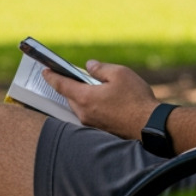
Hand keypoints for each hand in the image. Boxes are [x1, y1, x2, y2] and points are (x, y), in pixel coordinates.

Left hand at [42, 61, 158, 139]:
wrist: (149, 125)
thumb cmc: (136, 99)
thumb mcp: (119, 74)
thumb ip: (100, 68)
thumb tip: (89, 66)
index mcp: (85, 98)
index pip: (61, 85)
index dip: (52, 76)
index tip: (45, 71)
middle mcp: (84, 113)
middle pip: (70, 97)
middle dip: (70, 86)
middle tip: (75, 75)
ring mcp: (91, 124)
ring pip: (79, 106)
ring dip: (82, 96)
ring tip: (93, 86)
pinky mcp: (100, 130)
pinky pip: (89, 114)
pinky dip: (91, 105)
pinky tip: (103, 100)